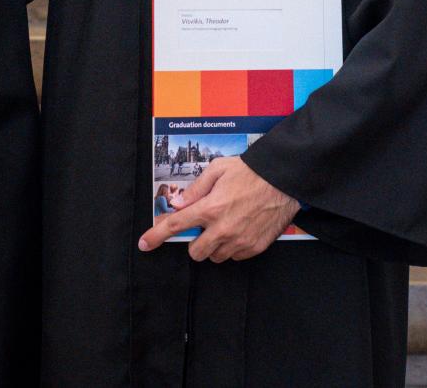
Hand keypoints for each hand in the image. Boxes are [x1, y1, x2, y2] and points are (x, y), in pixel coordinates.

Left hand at [138, 158, 299, 262]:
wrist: (281, 181)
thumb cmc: (248, 172)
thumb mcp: (216, 170)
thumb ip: (195, 189)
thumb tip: (177, 204)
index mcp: (210, 208)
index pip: (176, 226)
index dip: (157, 236)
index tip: (144, 244)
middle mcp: (222, 229)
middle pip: (195, 252)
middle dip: (195, 241)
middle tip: (204, 226)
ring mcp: (239, 241)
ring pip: (215, 257)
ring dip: (213, 246)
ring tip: (224, 226)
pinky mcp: (254, 248)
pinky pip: (234, 257)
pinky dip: (232, 248)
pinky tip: (238, 230)